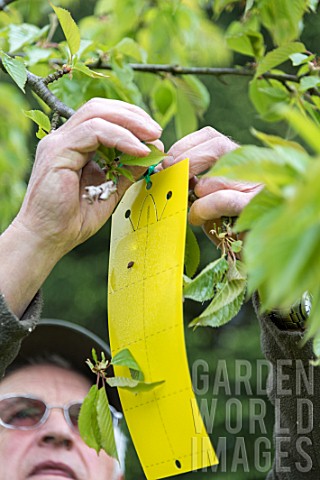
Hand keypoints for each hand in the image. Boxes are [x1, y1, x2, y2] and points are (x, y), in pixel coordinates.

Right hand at [0, 98, 161, 316]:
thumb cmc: (74, 220)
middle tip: (156, 131)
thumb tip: (153, 151)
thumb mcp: (110, 190)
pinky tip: (138, 151)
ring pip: (96, 113)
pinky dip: (120, 137)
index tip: (154, 135)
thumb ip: (128, 170)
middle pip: (100, 107)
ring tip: (152, 137)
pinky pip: (93, 132)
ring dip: (130, 122)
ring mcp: (58, 143)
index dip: (130, 119)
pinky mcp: (57, 152)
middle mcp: (64, 139)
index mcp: (74, 146)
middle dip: (133, 115)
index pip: (102, 117)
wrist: (49, 239)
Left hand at [162, 126, 261, 240]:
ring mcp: (259, 185)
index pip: (212, 137)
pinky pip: (222, 199)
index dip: (184, 145)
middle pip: (218, 144)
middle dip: (186, 158)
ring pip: (217, 174)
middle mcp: (255, 167)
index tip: (166, 162)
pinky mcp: (258, 207)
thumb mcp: (207, 201)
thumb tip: (167, 170)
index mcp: (240, 161)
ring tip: (193, 209)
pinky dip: (203, 208)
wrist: (256, 257)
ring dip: (196, 193)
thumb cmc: (228, 230)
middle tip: (168, 173)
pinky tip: (198, 218)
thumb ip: (194, 184)